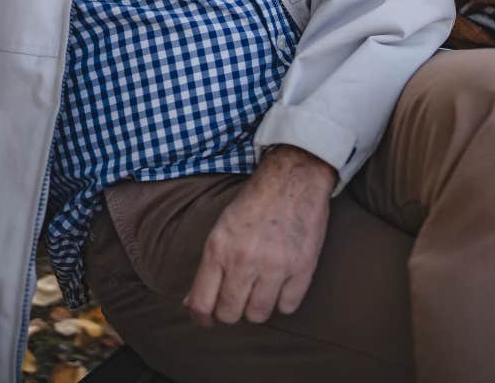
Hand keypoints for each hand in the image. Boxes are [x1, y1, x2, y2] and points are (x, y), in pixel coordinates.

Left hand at [184, 145, 335, 326]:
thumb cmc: (255, 201)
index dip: (202, 318)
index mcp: (219, 248)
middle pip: (230, 314)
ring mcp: (275, 265)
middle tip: (237, 298)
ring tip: (260, 287)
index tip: (206, 319)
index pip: (202, 303)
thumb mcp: (222, 227)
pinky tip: (281, 282)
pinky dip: (283, 300)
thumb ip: (209, 267)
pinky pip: (287, 307)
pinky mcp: (302, 268)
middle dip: (230, 311)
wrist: (294, 176)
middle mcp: (244, 260)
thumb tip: (192, 303)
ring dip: (257, 306)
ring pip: (258, 315)